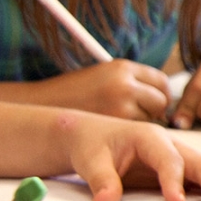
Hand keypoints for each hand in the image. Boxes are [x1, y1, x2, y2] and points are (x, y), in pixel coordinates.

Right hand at [36, 60, 169, 121]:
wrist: (38, 105)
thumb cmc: (73, 93)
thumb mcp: (104, 77)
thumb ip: (131, 82)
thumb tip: (162, 98)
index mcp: (123, 68)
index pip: (160, 81)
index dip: (160, 94)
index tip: (155, 103)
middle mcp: (124, 83)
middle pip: (160, 100)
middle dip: (155, 111)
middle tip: (141, 117)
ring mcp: (120, 104)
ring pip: (149, 118)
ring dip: (141, 122)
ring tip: (119, 122)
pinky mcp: (113, 124)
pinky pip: (134, 131)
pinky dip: (128, 133)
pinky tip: (112, 131)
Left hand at [59, 111, 200, 200]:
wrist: (90, 135)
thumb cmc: (91, 145)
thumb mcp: (89, 161)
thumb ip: (101, 179)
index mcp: (149, 137)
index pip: (169, 160)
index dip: (174, 182)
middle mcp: (171, 143)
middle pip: (200, 160)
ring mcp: (178, 153)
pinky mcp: (180, 165)